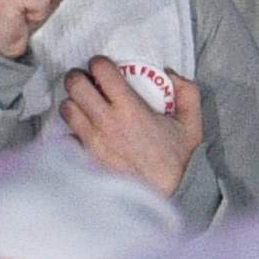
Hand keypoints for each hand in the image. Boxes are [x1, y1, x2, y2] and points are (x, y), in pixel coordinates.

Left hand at [61, 59, 202, 197]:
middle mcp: (106, 122)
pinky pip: (67, 136)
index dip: (99, 63)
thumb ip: (187, 93)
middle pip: (75, 85)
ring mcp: (92, 141)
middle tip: (86, 80)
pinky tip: (84, 130)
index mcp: (130, 108)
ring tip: (84, 104)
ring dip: (73, 102)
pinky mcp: (85, 158)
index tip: (103, 67)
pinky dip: (71, 130)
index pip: (101, 71)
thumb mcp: (192, 125)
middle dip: (78, 77)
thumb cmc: (177, 161)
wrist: (166, 196)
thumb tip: (170, 72)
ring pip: (66, 108)